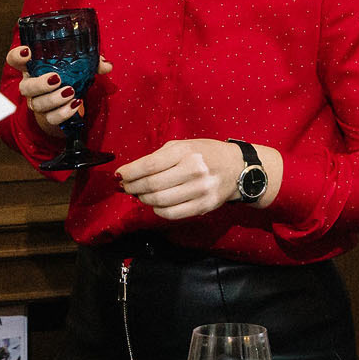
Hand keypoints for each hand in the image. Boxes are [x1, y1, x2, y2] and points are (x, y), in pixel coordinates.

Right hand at [5, 45, 112, 132]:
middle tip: (57, 79)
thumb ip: (91, 62)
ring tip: (70, 92)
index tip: (27, 52)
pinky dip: (64, 112)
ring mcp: (37, 103)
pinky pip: (51, 118)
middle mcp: (31, 85)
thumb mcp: (78, 65)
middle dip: (40, 84)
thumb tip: (106, 65)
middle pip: (25, 87)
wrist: (68, 103)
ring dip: (54, 99)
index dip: (16, 56)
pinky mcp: (48, 117)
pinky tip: (75, 105)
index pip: (15, 60)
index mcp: (33, 67)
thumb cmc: (69, 77)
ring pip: (38, 104)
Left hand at [116, 138, 266, 221]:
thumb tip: (132, 172)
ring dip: (144, 199)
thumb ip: (159, 157)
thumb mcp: (184, 145)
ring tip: (140, 194)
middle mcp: (193, 170)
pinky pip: (172, 213)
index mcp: (186, 152)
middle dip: (133, 187)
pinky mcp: (204, 206)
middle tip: (126, 187)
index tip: (120, 175)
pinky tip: (155, 204)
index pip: (149, 165)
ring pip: (160, 201)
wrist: (238, 168)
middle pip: (152, 185)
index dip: (130, 172)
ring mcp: (200, 190)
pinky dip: (158, 210)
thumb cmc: (206, 154)